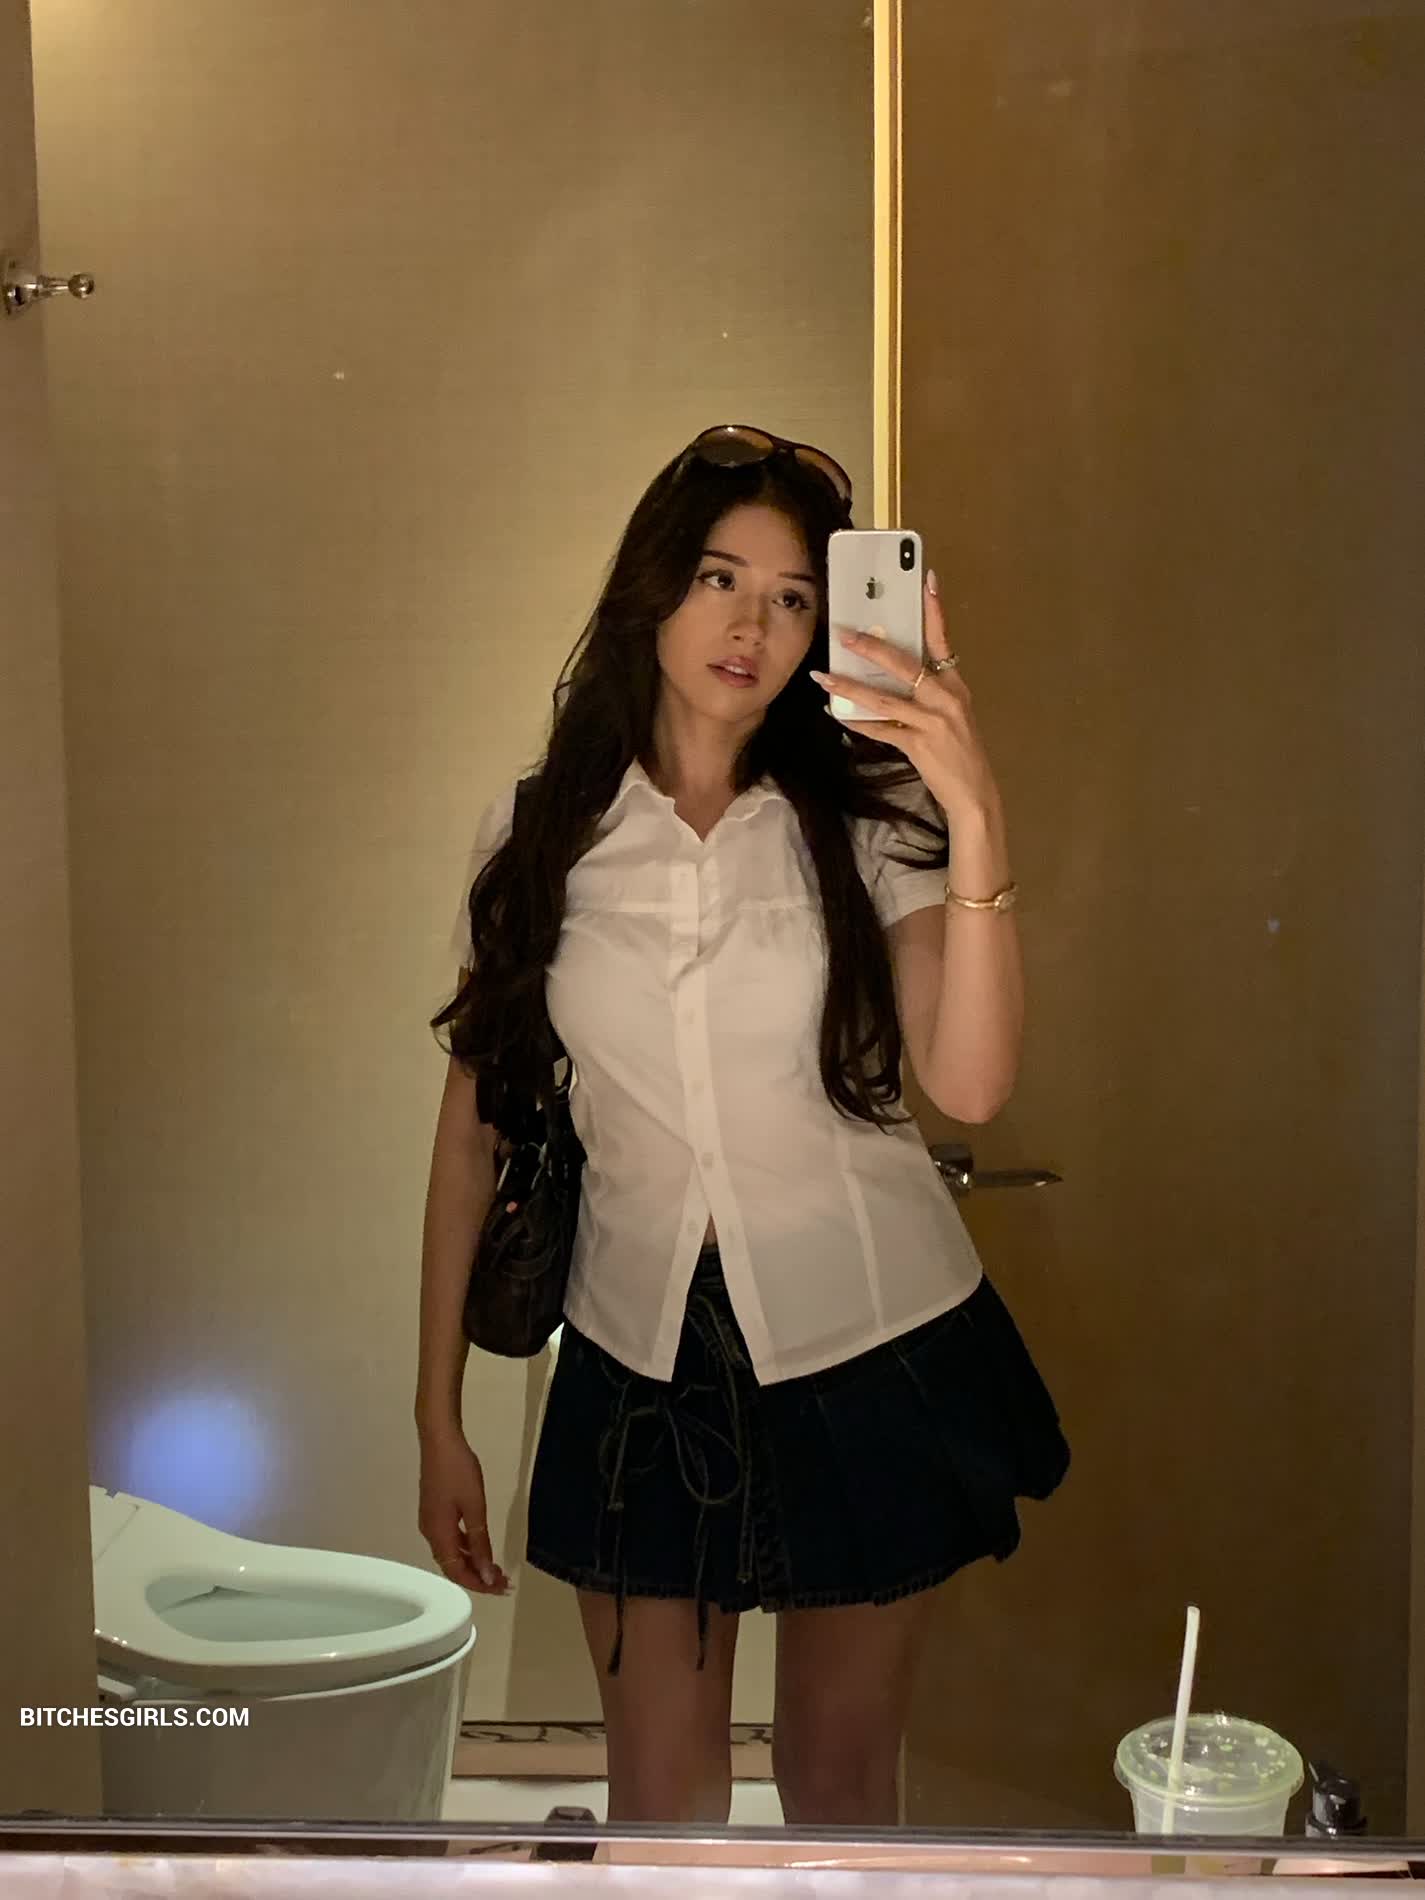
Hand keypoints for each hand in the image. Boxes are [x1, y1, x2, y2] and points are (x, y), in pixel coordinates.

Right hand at [417, 1426, 509, 1594]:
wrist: (440, 1440)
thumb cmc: (459, 1471)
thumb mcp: (474, 1508)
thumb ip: (479, 1543)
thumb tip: (486, 1575)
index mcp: (438, 1535)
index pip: (458, 1572)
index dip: (479, 1584)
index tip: (502, 1589)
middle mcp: (431, 1534)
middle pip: (453, 1566)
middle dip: (478, 1577)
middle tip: (504, 1582)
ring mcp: (431, 1522)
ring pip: (451, 1554)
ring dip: (473, 1563)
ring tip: (496, 1569)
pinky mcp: (434, 1512)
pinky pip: (450, 1540)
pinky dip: (466, 1548)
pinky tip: (480, 1546)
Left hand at [809, 572, 1001, 824]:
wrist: (974, 793)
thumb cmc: (960, 752)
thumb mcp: (951, 715)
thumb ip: (926, 693)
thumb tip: (888, 677)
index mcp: (955, 685)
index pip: (942, 640)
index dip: (933, 609)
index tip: (925, 579)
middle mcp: (945, 698)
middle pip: (905, 664)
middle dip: (872, 648)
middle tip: (845, 633)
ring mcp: (932, 721)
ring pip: (884, 698)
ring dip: (850, 686)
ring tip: (823, 674)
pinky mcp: (919, 745)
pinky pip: (880, 729)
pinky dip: (856, 721)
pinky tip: (835, 712)